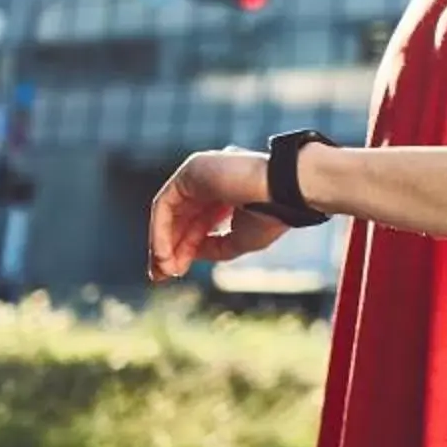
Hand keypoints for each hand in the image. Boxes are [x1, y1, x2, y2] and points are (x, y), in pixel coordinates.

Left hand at [147, 148, 285, 281]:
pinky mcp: (191, 170)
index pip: (197, 223)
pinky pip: (166, 204)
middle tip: (161, 275)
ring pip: (170, 212)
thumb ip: (213, 247)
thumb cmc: (272, 216)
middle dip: (169, 247)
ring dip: (163, 242)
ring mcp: (200, 173)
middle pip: (180, 219)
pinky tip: (163, 253)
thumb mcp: (238, 241)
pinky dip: (160, 230)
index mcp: (227, 194)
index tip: (174, 272)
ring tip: (164, 268)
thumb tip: (189, 255)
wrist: (286, 192)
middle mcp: (210, 182)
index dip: (185, 249)